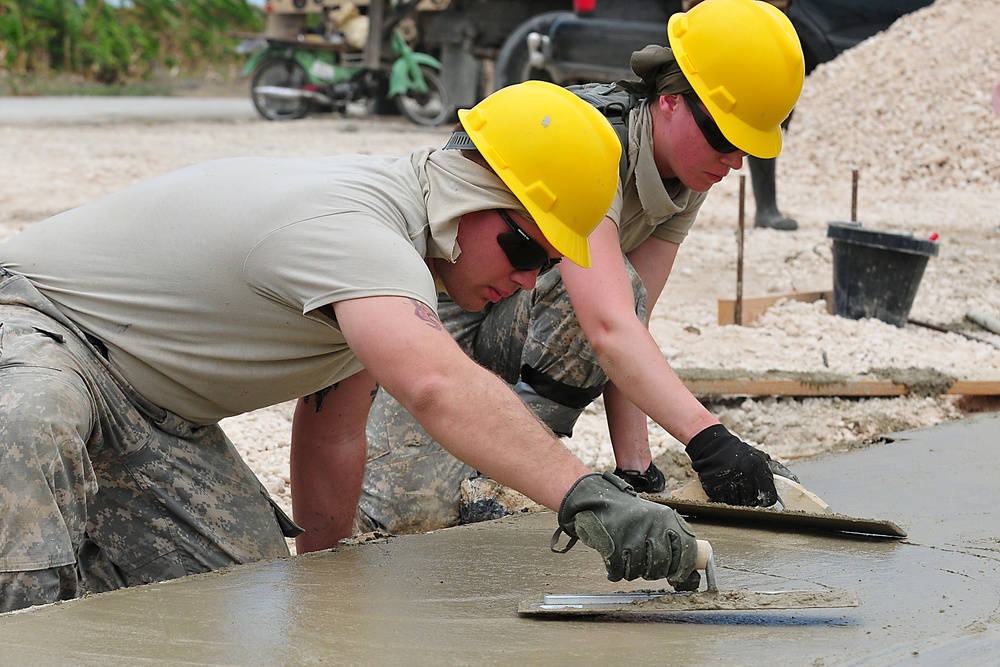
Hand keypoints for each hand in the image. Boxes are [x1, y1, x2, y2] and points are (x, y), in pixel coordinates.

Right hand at [551, 472, 698, 586]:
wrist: (599, 499)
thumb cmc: (631, 517)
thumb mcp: (657, 521)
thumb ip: (673, 545)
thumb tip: (692, 579)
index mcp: (667, 518)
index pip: (686, 548)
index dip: (684, 569)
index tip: (677, 578)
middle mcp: (653, 524)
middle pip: (662, 564)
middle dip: (653, 571)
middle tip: (645, 565)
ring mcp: (633, 533)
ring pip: (640, 570)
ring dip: (633, 570)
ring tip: (628, 558)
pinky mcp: (614, 543)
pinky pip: (620, 570)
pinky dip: (616, 571)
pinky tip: (615, 561)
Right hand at [686, 424, 777, 506]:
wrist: (713, 447)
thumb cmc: (742, 454)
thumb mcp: (761, 457)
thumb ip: (778, 470)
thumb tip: (795, 482)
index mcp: (758, 467)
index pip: (769, 497)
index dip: (766, 499)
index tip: (763, 498)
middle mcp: (744, 474)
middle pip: (753, 502)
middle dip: (751, 498)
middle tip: (746, 490)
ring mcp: (729, 481)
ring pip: (738, 503)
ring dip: (738, 498)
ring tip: (735, 487)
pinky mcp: (715, 486)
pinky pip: (724, 501)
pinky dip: (725, 498)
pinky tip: (725, 488)